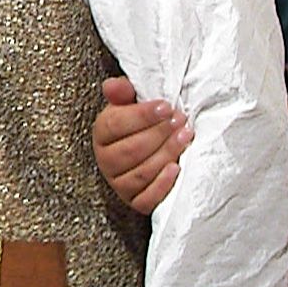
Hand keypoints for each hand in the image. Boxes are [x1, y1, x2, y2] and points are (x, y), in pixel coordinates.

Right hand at [92, 77, 191, 213]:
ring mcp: (120, 184)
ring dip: (166, 153)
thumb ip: (123, 92)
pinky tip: (176, 168)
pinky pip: (146, 199)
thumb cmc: (144, 124)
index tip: (165, 106)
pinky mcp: (135, 201)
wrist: (154, 148)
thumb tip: (113, 85)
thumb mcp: (133, 103)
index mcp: (102, 133)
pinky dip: (162, 184)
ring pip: (140, 173)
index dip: (141, 116)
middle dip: (159, 133)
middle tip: (180, 120)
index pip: (115, 125)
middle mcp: (106, 161)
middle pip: (130, 150)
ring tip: (185, 137)